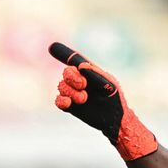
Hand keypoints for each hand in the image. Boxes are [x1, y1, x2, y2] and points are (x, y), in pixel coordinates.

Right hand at [49, 42, 156, 160]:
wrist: (115, 120)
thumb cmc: (116, 100)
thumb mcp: (110, 85)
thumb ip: (96, 75)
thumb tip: (81, 65)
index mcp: (89, 73)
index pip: (75, 61)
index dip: (63, 54)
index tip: (51, 47)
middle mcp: (80, 81)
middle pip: (66, 73)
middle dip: (71, 78)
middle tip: (83, 85)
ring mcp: (74, 93)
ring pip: (62, 86)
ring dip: (71, 92)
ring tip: (84, 99)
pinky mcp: (71, 106)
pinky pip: (58, 100)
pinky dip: (61, 100)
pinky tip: (68, 103)